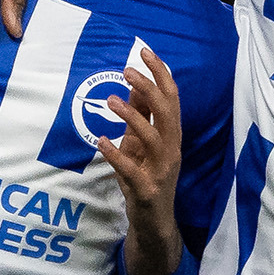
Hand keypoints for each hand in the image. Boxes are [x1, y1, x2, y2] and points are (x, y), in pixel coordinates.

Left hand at [98, 48, 183, 274]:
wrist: (154, 222)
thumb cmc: (146, 178)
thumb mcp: (142, 144)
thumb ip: (140, 117)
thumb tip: (134, 86)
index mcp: (172, 135)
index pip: (172, 97)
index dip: (161, 73)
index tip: (145, 51)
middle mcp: (172, 149)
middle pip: (167, 111)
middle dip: (149, 87)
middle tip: (127, 71)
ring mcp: (162, 169)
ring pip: (154, 136)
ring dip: (132, 116)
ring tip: (110, 100)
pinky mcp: (147, 189)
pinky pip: (132, 169)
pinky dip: (116, 153)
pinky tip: (101, 141)